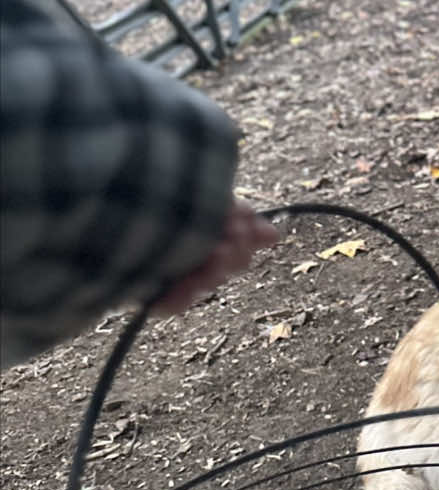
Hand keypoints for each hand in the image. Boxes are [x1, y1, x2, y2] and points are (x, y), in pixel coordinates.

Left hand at [150, 199, 279, 315]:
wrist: (112, 196)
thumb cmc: (156, 187)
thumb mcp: (206, 195)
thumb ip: (239, 218)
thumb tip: (275, 236)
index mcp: (191, 219)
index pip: (232, 237)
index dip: (249, 237)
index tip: (265, 232)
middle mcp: (176, 246)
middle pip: (224, 263)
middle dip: (238, 250)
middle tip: (236, 234)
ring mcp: (159, 269)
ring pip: (205, 283)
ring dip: (220, 267)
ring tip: (221, 249)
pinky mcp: (143, 292)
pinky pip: (174, 302)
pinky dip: (188, 290)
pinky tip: (198, 273)